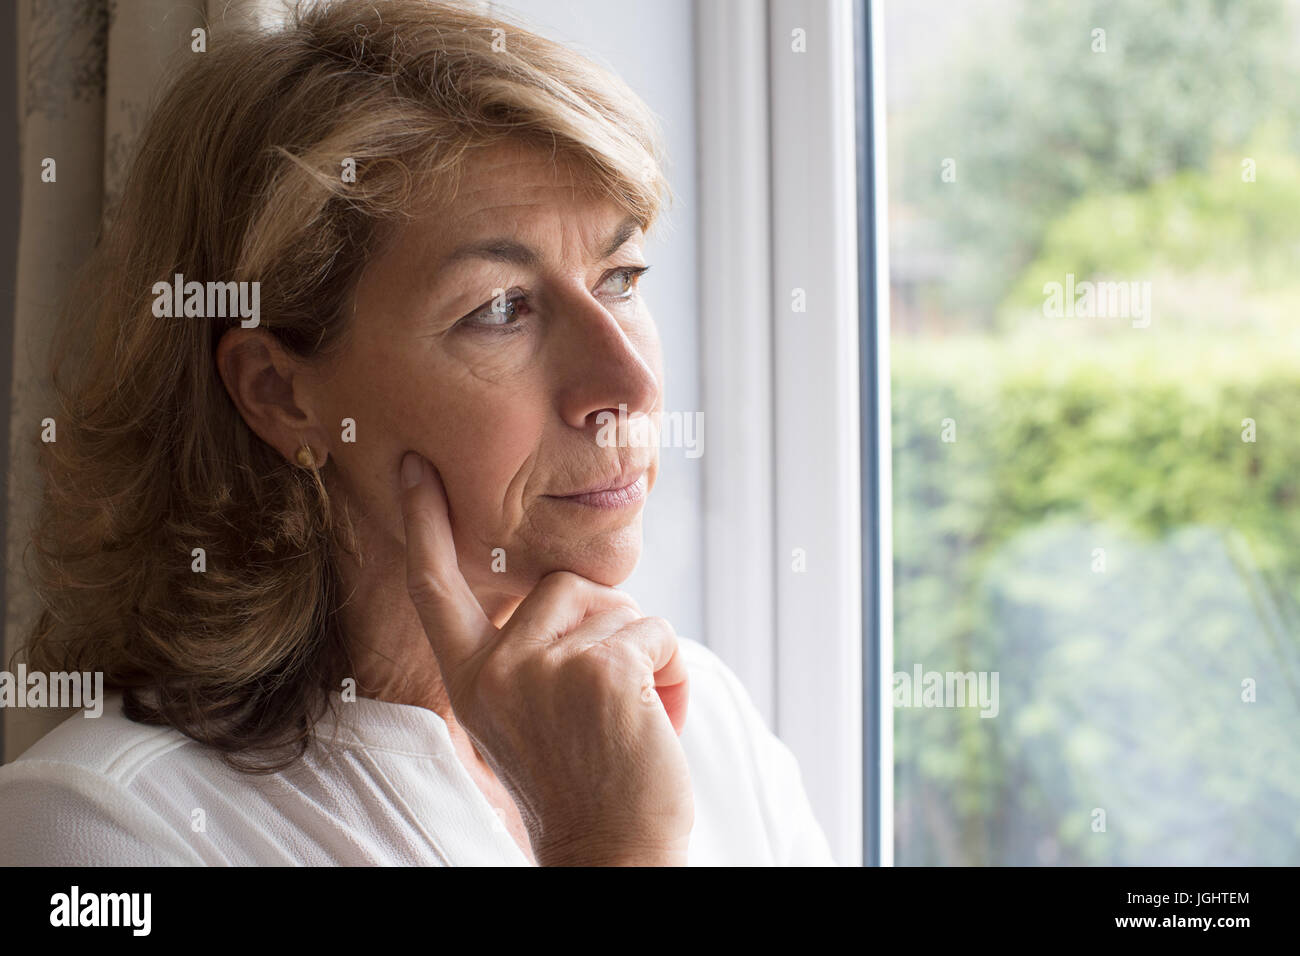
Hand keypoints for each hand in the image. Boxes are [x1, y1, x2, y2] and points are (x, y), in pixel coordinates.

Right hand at [399, 451, 692, 865]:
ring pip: (618, 608)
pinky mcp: (600, 670)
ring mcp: (545, 666)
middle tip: (616, 696)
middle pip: (565, 586)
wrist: (611, 850)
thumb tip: (575, 594)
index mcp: (472, 677)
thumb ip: (532, 652)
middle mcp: (497, 667)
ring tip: (638, 715)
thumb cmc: (584, 782)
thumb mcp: (531, 713)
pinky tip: (660, 718)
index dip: (426, 523)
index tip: (415, 467)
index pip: (437, 587)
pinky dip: (673, 672)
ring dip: (645, 652)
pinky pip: (657, 632)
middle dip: (608, 625)